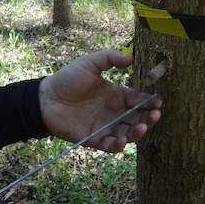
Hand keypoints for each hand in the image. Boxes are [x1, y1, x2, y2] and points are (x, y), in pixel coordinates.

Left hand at [38, 50, 161, 152]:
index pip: (139, 100)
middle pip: (138, 118)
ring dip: (137, 132)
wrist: (45, 98)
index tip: (159, 101)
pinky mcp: (93, 138)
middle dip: (149, 118)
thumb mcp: (90, 63)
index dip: (150, 101)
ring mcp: (105, 126)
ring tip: (142, 128)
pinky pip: (109, 144)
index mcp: (117, 95)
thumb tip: (131, 59)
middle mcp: (114, 112)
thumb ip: (110, 58)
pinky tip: (122, 140)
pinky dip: (117, 145)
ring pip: (127, 133)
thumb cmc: (67, 79)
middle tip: (156, 115)